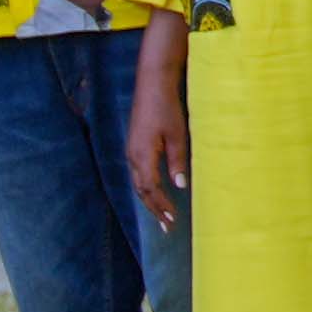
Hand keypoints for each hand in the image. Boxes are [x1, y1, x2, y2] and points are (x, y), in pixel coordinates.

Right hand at [126, 9, 190, 228]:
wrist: (152, 83)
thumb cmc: (166, 107)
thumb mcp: (178, 134)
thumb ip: (178, 161)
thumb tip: (179, 186)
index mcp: (143, 155)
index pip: (151, 190)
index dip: (162, 207)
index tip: (173, 221)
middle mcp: (133, 156)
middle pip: (142, 191)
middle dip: (154, 210)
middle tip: (167, 227)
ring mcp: (131, 150)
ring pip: (138, 183)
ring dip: (150, 200)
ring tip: (162, 215)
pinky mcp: (134, 144)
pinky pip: (138, 173)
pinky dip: (146, 187)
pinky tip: (155, 191)